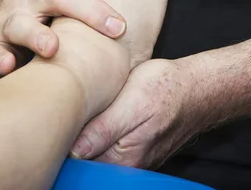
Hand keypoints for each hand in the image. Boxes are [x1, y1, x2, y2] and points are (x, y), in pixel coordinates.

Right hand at [0, 0, 125, 87]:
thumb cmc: (34, 16)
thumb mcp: (53, 5)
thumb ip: (82, 14)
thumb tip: (123, 31)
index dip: (91, 11)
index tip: (119, 28)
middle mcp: (12, 16)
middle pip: (22, 23)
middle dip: (37, 35)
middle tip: (54, 48)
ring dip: (2, 58)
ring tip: (9, 66)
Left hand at [70, 58, 200, 168]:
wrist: (197, 87)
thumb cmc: (167, 90)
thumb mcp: (133, 103)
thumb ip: (103, 130)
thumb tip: (74, 151)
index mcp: (123, 159)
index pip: (79, 164)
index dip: (62, 143)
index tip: (53, 122)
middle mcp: (125, 164)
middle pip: (84, 161)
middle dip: (69, 139)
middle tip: (59, 110)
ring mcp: (129, 155)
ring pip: (92, 151)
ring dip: (80, 134)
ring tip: (72, 108)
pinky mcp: (131, 144)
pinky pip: (104, 143)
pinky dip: (93, 130)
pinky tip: (90, 111)